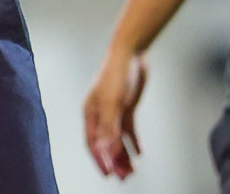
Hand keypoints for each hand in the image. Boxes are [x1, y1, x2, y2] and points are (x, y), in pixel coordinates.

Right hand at [83, 48, 146, 179]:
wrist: (131, 53)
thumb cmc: (116, 74)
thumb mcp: (113, 102)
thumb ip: (110, 127)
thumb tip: (108, 150)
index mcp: (91, 112)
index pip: (92, 142)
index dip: (100, 159)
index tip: (108, 174)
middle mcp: (100, 113)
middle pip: (105, 143)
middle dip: (113, 161)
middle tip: (123, 177)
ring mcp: (113, 110)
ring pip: (116, 139)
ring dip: (123, 154)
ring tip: (131, 170)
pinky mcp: (126, 107)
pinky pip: (128, 130)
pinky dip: (132, 142)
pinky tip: (139, 152)